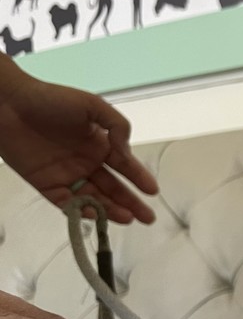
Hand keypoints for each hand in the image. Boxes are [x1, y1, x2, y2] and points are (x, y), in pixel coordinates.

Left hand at [0, 55, 157, 224]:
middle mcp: (86, 162)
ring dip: (111, 210)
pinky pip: (66, 203)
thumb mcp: (92, 105)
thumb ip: (116, 126)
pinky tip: (96, 214)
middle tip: (148, 217)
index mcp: (99, 144)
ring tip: (128, 218)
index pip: (125, 166)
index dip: (139, 178)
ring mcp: (67, 175)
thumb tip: (127, 152)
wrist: (8, 104)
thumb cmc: (50, 99)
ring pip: (93, 198)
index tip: (153, 191)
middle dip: (131, 203)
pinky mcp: (46, 185)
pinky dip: (81, 211)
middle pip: (113, 188)